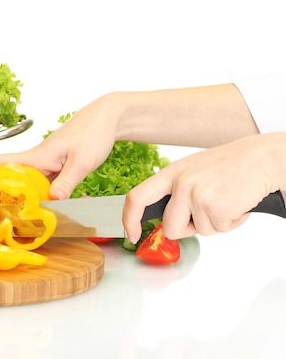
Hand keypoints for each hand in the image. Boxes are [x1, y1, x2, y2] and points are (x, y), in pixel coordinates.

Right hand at [0, 95, 119, 199]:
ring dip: (7, 195)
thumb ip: (66, 183)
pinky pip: (35, 183)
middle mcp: (35, 159)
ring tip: (2, 215)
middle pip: (1, 174)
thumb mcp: (82, 162)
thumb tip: (52, 202)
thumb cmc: (93, 132)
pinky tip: (34, 207)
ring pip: (18, 180)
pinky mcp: (54, 166)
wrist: (107, 118)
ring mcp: (44, 163)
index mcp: (35, 156)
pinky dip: (30, 195)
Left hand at [122, 133, 285, 241]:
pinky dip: (232, 223)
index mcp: (171, 173)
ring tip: (227, 201)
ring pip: (198, 232)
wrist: (264, 158)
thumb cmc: (232, 166)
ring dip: (215, 224)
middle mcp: (181, 183)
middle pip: (170, 227)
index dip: (129, 219)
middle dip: (189, 230)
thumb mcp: (194, 172)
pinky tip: (238, 203)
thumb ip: (176, 192)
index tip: (131, 233)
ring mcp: (197, 195)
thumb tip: (165, 220)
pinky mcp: (216, 207)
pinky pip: (220, 230)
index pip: (136, 197)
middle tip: (208, 213)